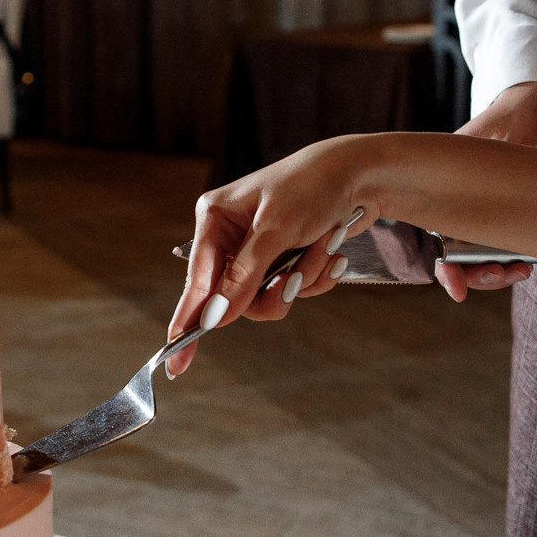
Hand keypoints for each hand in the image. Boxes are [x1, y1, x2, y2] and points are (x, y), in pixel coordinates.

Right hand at [166, 136, 371, 375]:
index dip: (188, 321)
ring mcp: (259, 250)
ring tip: (323, 247)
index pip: (196, 282)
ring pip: (267, 297)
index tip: (175, 362)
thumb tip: (216, 316)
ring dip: (302, 277)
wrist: (361, 173)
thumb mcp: (276, 228)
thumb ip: (244, 275)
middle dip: (273, 291)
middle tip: (295, 280)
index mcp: (215, 219)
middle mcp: (231, 236)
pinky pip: (293, 289)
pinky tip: (332, 250)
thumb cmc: (312, 186)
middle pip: (235, 298)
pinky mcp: (285, 258)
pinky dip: (316, 274)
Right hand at [437, 82, 536, 300]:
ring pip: (484, 262)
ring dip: (498, 274)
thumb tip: (476, 199)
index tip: (457, 289)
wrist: (535, 112)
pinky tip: (527, 264)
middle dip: (477, 278)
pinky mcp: (514, 223)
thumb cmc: (509, 123)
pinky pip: (509, 252)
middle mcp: (464, 214)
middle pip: (462, 262)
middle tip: (497, 274)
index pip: (439, 246)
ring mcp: (488, 221)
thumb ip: (486, 167)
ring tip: (518, 270)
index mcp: (447, 198)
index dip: (447, 272)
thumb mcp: (493, 143)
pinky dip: (515, 262)